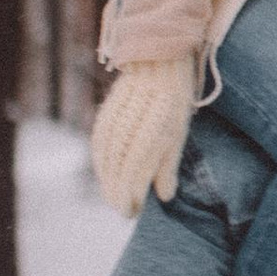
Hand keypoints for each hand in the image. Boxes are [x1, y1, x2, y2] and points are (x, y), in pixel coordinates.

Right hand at [91, 57, 197, 215]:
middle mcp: (128, 132)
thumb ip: (168, 167)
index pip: (132, 179)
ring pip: (104, 162)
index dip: (129, 200)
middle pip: (115, 174)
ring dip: (107, 182)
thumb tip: (164, 197)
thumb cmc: (173, 101)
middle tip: (123, 210)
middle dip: (117, 195)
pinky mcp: (104, 116)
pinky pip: (98, 147)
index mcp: (150, 138)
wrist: (155, 62)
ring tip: (114, 196)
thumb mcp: (178, 133)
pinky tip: (104, 173)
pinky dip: (100, 164)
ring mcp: (113, 123)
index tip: (131, 213)